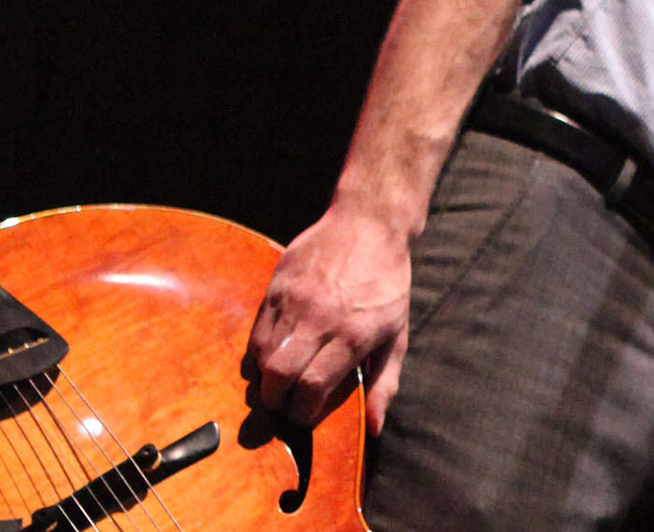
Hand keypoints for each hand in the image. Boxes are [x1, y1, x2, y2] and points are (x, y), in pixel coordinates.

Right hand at [246, 205, 411, 431]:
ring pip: (261, 356)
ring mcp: (293, 301)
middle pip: (278, 376)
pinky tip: (274, 354)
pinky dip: (259, 352)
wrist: (369, 224)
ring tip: (281, 379)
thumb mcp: (397, 336)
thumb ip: (384, 384)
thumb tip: (373, 428)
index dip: (302, 413)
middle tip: (286, 404)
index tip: (306, 416)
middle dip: (277, 401)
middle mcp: (319, 320)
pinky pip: (256, 331)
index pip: (311, 388)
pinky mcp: (276, 286)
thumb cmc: (387, 285)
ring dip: (266, 377)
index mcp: (351, 336)